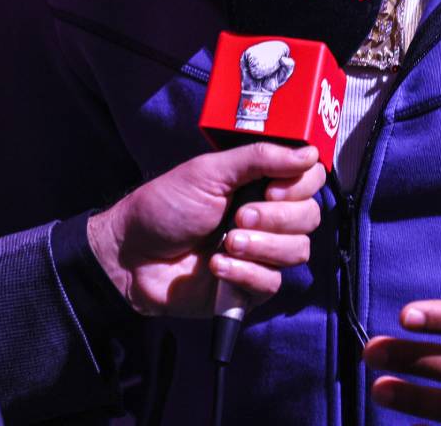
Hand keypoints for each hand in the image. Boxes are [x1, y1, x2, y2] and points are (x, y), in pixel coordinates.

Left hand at [86, 143, 324, 317]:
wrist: (131, 254)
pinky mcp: (248, 287)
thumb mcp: (209, 172)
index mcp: (260, 184)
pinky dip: (245, 273)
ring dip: (261, 247)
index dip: (299, 186)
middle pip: (309, 217)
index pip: (309, 181)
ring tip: (225, 243)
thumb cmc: (164, 207)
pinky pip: (272, 283)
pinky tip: (216, 266)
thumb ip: (259, 158)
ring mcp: (260, 253)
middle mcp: (266, 217)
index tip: (271, 189)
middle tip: (237, 217)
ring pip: (297, 251)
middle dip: (275, 218)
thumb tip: (309, 153)